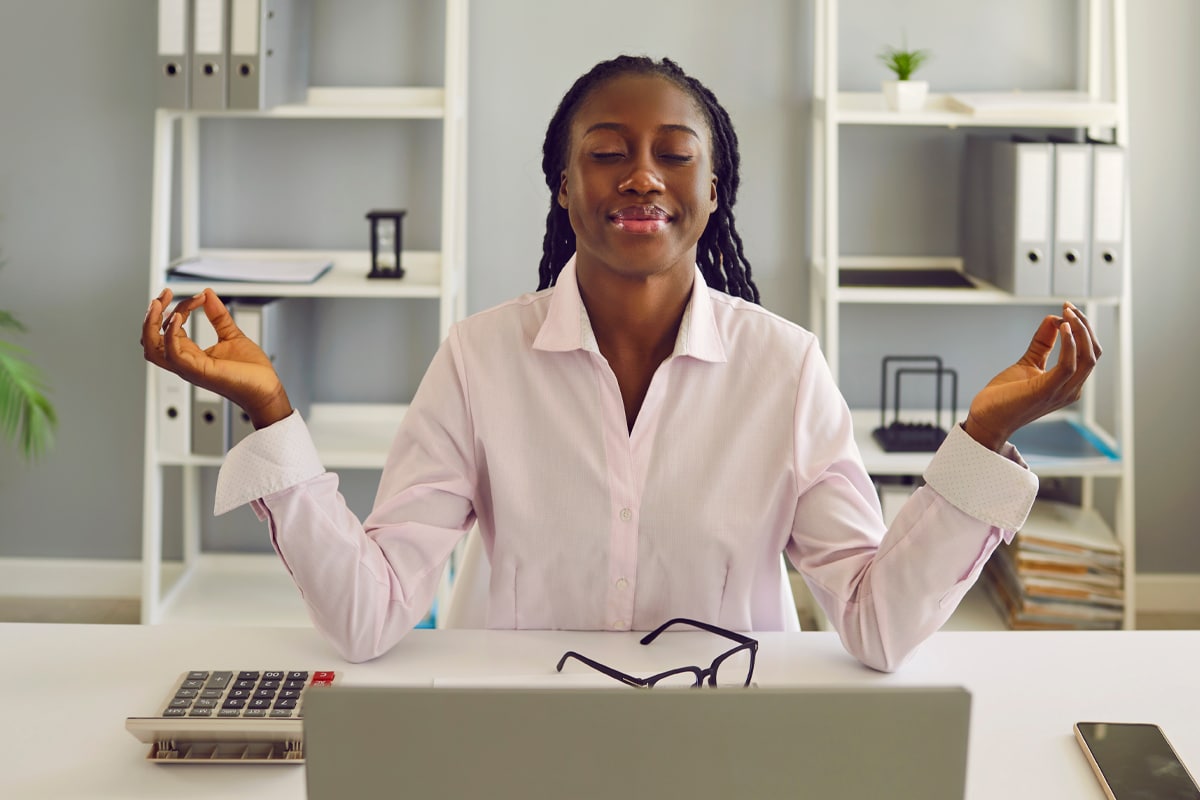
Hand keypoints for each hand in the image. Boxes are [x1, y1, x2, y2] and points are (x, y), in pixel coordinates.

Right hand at [140, 288, 293, 428]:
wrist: (266, 390)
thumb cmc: (251, 371)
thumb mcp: (232, 335)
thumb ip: (218, 316)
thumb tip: (208, 294)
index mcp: (190, 354)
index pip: (170, 328)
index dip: (180, 307)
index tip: (199, 297)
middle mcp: (185, 361)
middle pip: (151, 339)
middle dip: (152, 315)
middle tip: (164, 295)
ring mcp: (189, 367)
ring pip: (152, 348)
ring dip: (151, 324)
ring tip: (159, 304)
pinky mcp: (197, 370)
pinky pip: (173, 353)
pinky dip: (171, 334)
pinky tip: (179, 318)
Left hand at [963, 302, 1101, 450]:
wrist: (987, 419)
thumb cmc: (1005, 396)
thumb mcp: (1028, 362)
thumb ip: (1042, 343)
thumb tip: (1054, 319)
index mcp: (1069, 384)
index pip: (1089, 353)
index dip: (1083, 329)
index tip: (1068, 308)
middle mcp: (1071, 390)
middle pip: (1093, 353)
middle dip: (1085, 326)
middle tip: (1068, 307)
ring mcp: (1061, 392)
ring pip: (1087, 357)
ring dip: (1080, 331)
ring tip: (1067, 313)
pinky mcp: (1047, 391)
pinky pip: (1069, 365)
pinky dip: (1069, 344)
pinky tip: (1062, 328)